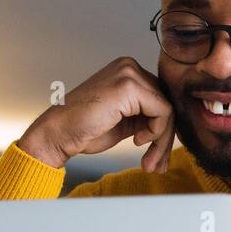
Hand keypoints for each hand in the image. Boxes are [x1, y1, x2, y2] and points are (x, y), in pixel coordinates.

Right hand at [18, 57, 175, 171]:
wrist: (59, 134)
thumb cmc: (85, 129)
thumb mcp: (125, 120)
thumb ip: (146, 116)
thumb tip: (172, 127)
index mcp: (128, 72)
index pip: (161, 99)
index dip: (163, 129)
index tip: (157, 154)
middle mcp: (130, 67)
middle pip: (166, 103)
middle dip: (164, 138)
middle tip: (157, 164)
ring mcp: (129, 74)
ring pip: (167, 109)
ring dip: (161, 141)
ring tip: (150, 161)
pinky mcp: (129, 87)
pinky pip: (162, 112)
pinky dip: (155, 132)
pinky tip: (137, 141)